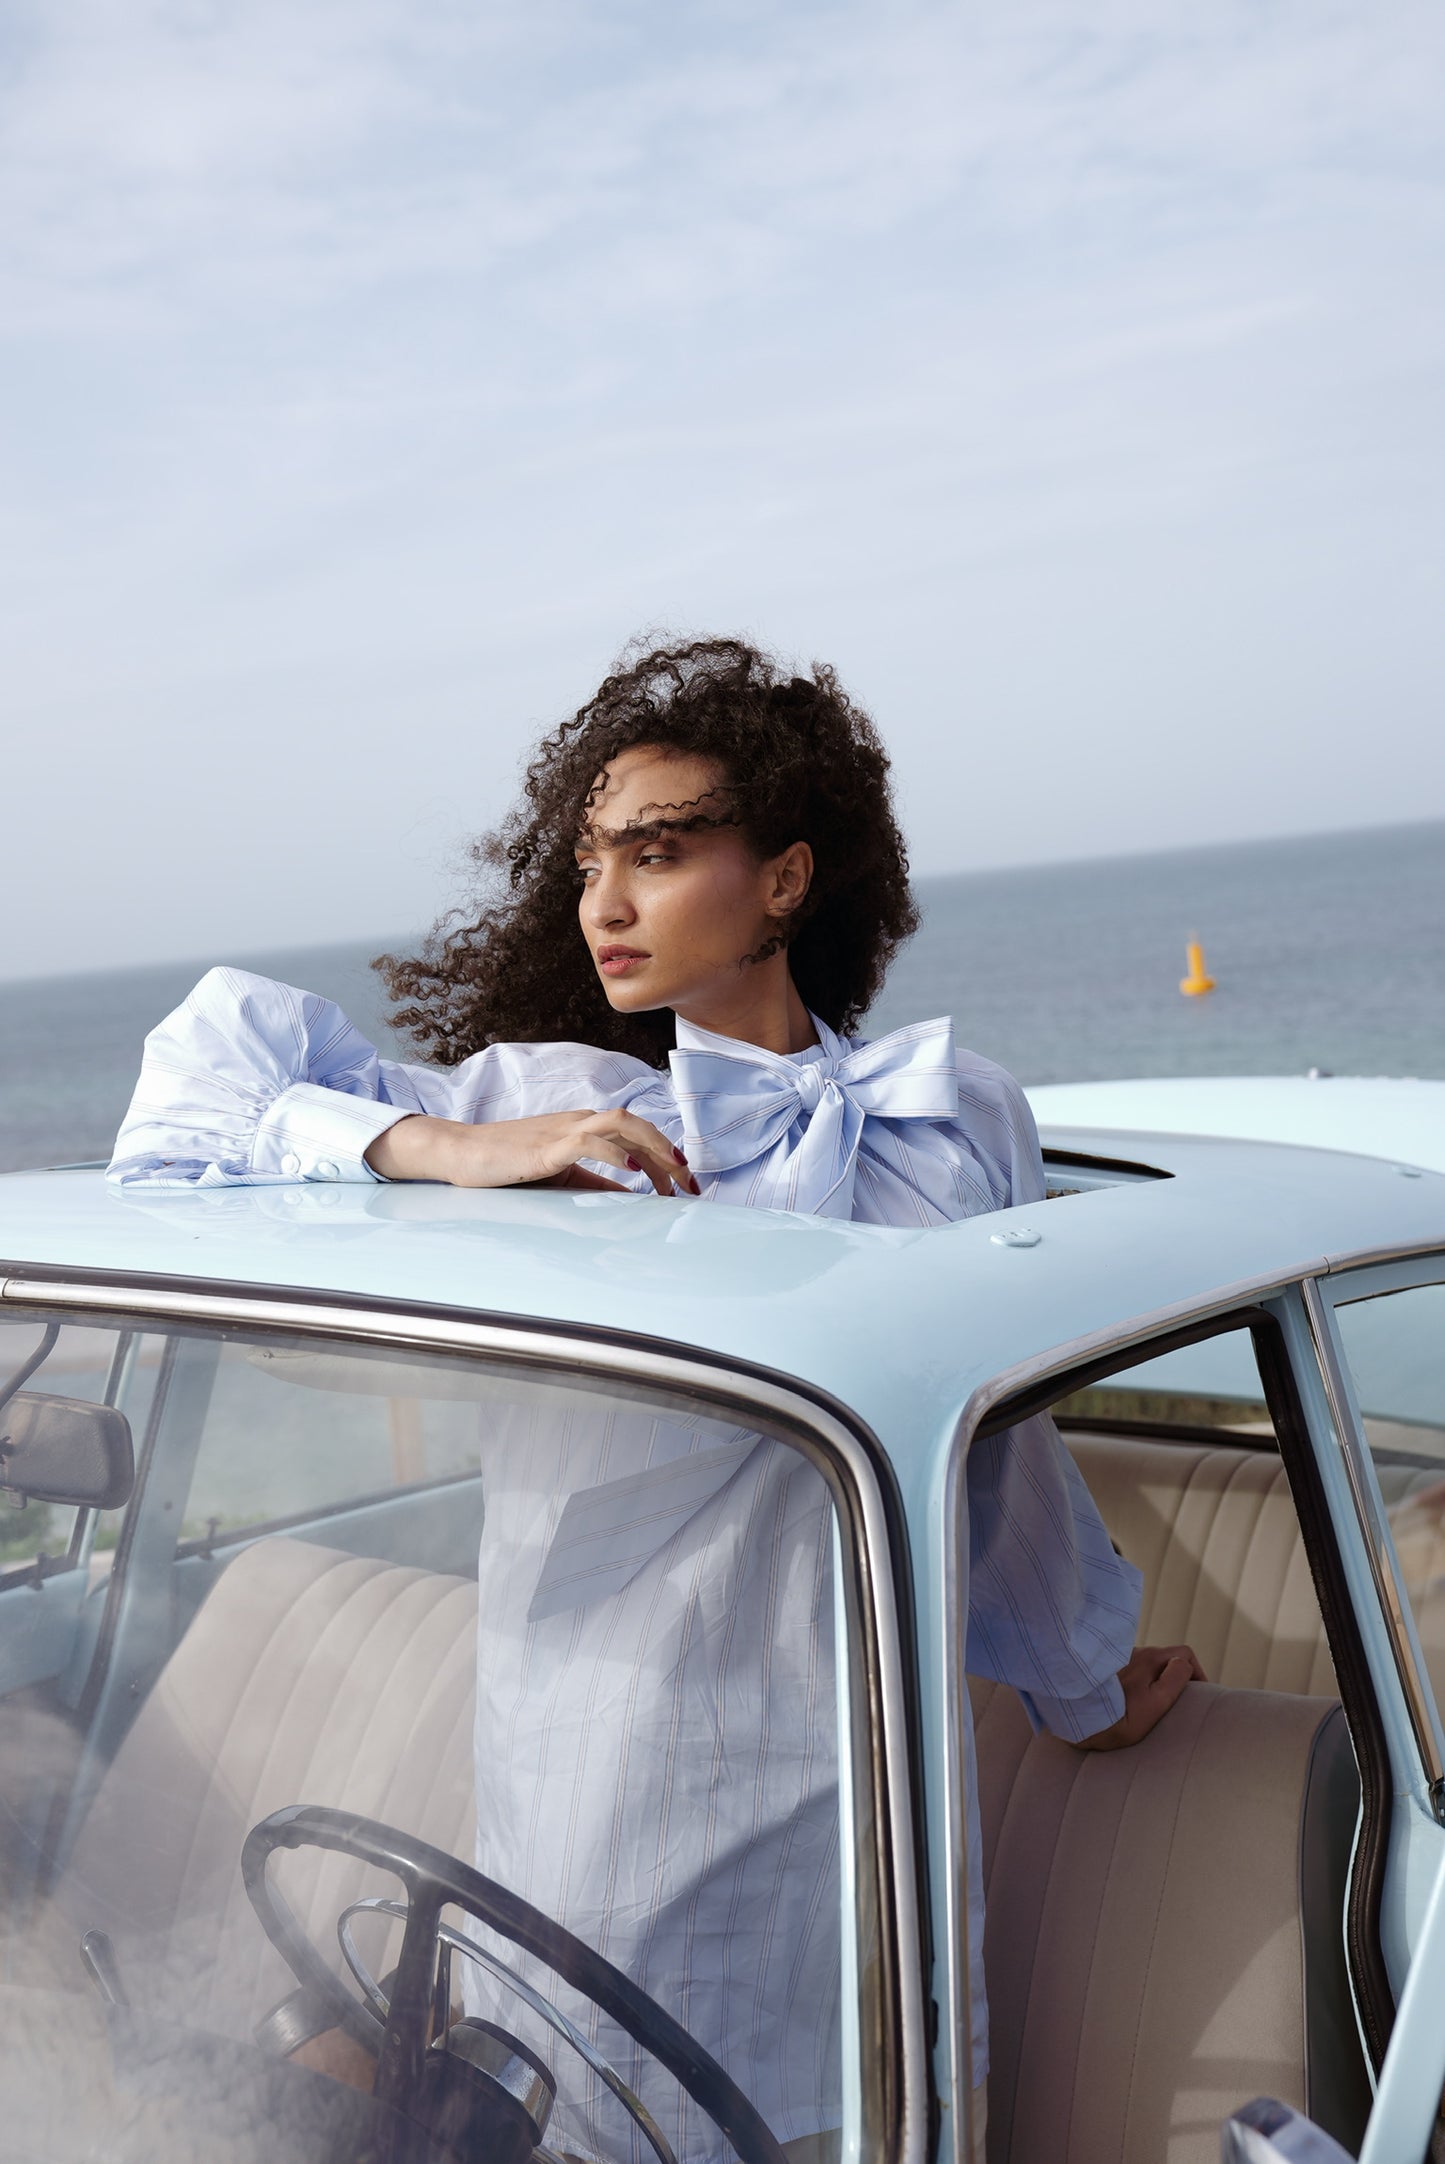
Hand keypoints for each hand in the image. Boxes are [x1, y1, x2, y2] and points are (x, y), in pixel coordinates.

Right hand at [364, 1110, 699, 1195]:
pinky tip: (633, 1174)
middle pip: (639, 1124)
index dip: (665, 1158)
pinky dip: (615, 1154)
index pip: (637, 1134)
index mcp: (585, 1126)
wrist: (462, 1152)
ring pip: (622, 1123)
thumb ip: (597, 1185)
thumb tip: (633, 1200)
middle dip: (669, 1153)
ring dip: (653, 1149)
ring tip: (673, 1175)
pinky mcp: (546, 1146)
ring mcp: (564, 1130)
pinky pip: (589, 1140)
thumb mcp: (563, 1176)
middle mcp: (580, 1121)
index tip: (684, 1187)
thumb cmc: (509, 1163)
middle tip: (691, 1186)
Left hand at [1074, 1643, 1206, 1751]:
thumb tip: (1184, 1664)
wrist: (1077, 1719)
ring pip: (1148, 1664)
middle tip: (1179, 1701)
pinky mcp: (1105, 1670)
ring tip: (1154, 1704)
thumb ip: (1175, 1679)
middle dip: (1177, 1676)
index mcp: (1150, 1658)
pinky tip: (1132, 1702)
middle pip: (1166, 1658)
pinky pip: (1131, 1671)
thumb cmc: (1118, 1717)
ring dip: (1156, 1679)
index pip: (1185, 1654)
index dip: (1197, 1672)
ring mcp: (1119, 1660)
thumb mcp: (1156, 1702)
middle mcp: (1134, 1652)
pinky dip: (1139, 1682)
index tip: (1199, 1694)